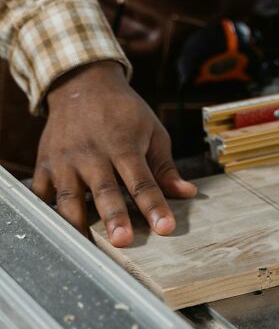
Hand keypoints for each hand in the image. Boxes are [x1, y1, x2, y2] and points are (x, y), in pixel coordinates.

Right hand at [32, 62, 196, 245]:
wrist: (82, 83)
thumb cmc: (123, 112)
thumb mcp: (152, 132)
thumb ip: (165, 167)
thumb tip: (187, 192)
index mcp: (124, 145)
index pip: (142, 182)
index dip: (154, 206)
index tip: (165, 228)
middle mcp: (93, 153)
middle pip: (104, 190)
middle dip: (113, 217)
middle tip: (123, 242)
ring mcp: (65, 159)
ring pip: (69, 196)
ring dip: (77, 221)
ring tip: (87, 245)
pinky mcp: (45, 163)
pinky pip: (42, 191)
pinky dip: (47, 209)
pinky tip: (58, 228)